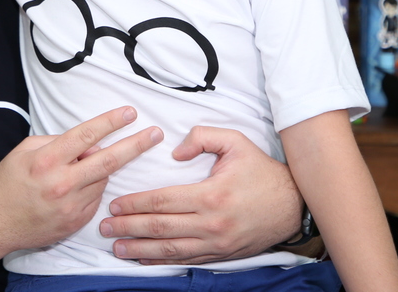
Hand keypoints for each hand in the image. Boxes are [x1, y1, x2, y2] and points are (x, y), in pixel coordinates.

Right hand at [0, 107, 163, 250]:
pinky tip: (73, 188)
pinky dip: (91, 188)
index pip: (86, 135)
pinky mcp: (76, 222)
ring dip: (100, 168)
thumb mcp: (25, 150)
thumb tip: (87, 143)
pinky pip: (95, 198)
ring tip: (78, 168)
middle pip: (109, 160)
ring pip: (102, 179)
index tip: (130, 112)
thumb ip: (58, 142)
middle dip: (136, 144)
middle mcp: (62, 183)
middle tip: (155, 133)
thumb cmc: (8, 183)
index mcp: (47, 160)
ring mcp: (71, 206)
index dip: (110, 122)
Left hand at [99, 126, 301, 264]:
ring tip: (117, 247)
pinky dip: (162, 261)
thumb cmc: (261, 171)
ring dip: (140, 250)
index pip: (162, 202)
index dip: (136, 204)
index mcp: (211, 196)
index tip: (116, 203)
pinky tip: (145, 260)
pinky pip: (186, 260)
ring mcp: (216, 244)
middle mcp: (211, 224)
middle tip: (105, 227)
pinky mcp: (221, 255)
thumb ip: (202, 137)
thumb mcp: (235, 142)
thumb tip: (176, 152)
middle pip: (160, 229)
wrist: (292, 204)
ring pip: (170, 250)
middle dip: (129, 228)